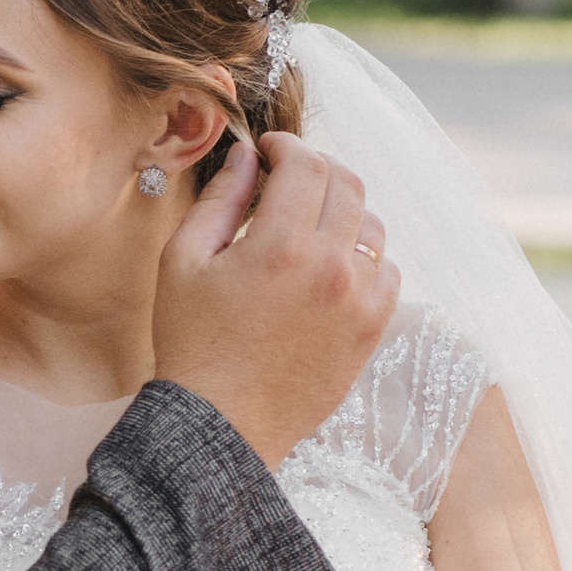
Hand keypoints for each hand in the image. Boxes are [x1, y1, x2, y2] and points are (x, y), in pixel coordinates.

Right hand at [151, 131, 398, 472]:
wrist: (221, 425)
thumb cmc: (193, 345)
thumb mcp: (184, 262)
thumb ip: (220, 199)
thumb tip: (247, 156)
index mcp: (281, 245)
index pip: (306, 163)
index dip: (287, 145)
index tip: (269, 151)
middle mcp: (331, 267)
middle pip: (347, 184)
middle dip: (316, 169)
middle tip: (289, 179)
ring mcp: (358, 300)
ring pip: (371, 224)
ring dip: (342, 211)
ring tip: (309, 226)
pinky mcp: (371, 329)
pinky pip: (387, 270)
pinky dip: (364, 256)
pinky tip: (332, 266)